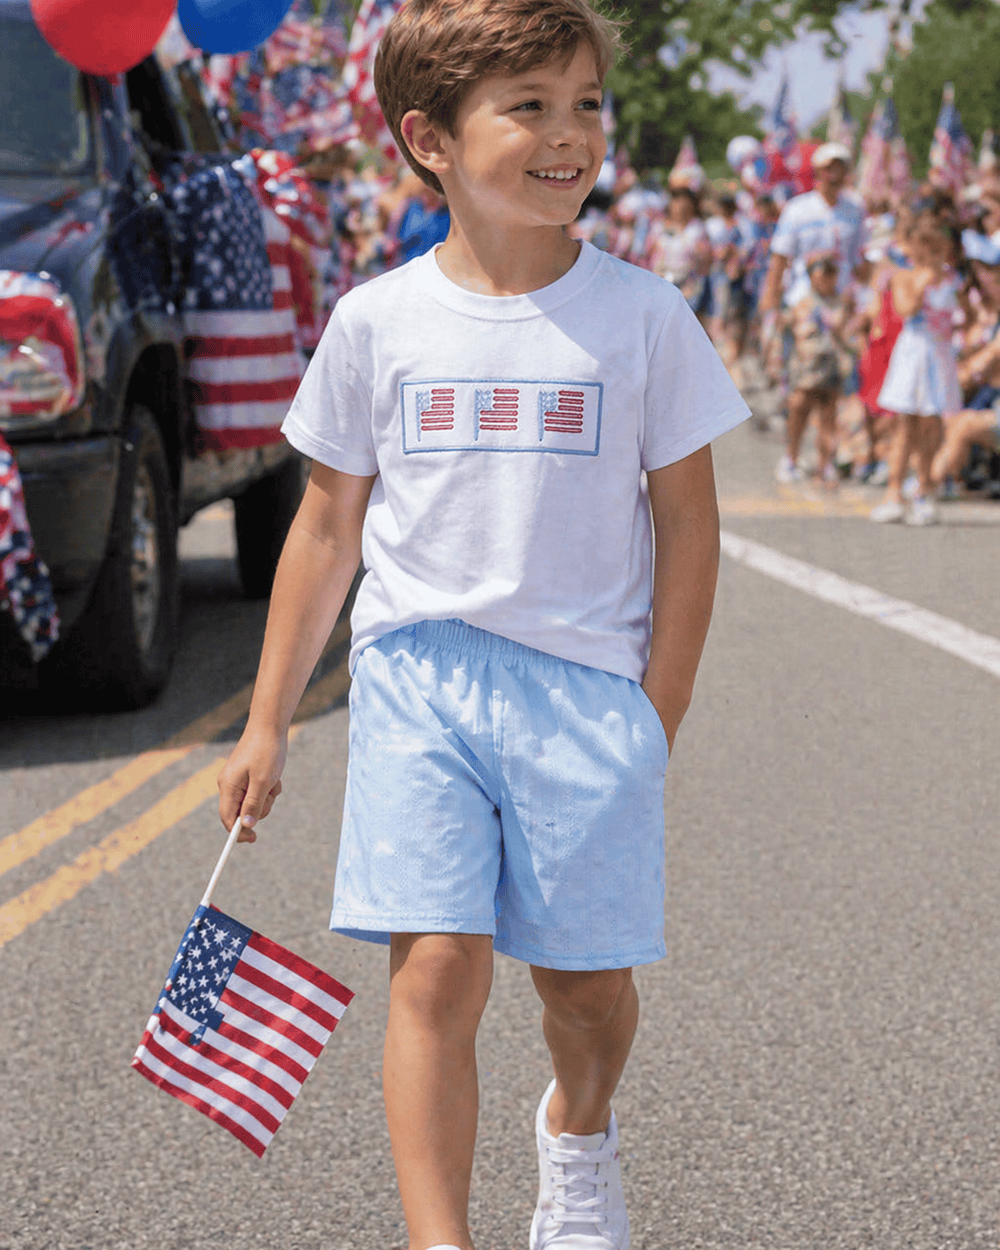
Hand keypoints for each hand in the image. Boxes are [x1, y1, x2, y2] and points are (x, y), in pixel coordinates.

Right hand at [217, 728, 286, 842]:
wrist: (270, 725)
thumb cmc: (266, 751)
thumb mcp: (263, 781)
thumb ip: (253, 805)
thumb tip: (245, 826)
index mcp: (228, 786)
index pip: (227, 818)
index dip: (238, 832)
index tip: (254, 839)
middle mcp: (229, 784)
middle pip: (242, 812)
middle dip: (259, 809)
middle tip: (271, 796)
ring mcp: (239, 779)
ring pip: (253, 802)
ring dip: (267, 797)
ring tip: (274, 781)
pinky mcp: (248, 775)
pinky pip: (259, 791)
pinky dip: (269, 787)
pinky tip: (275, 775)